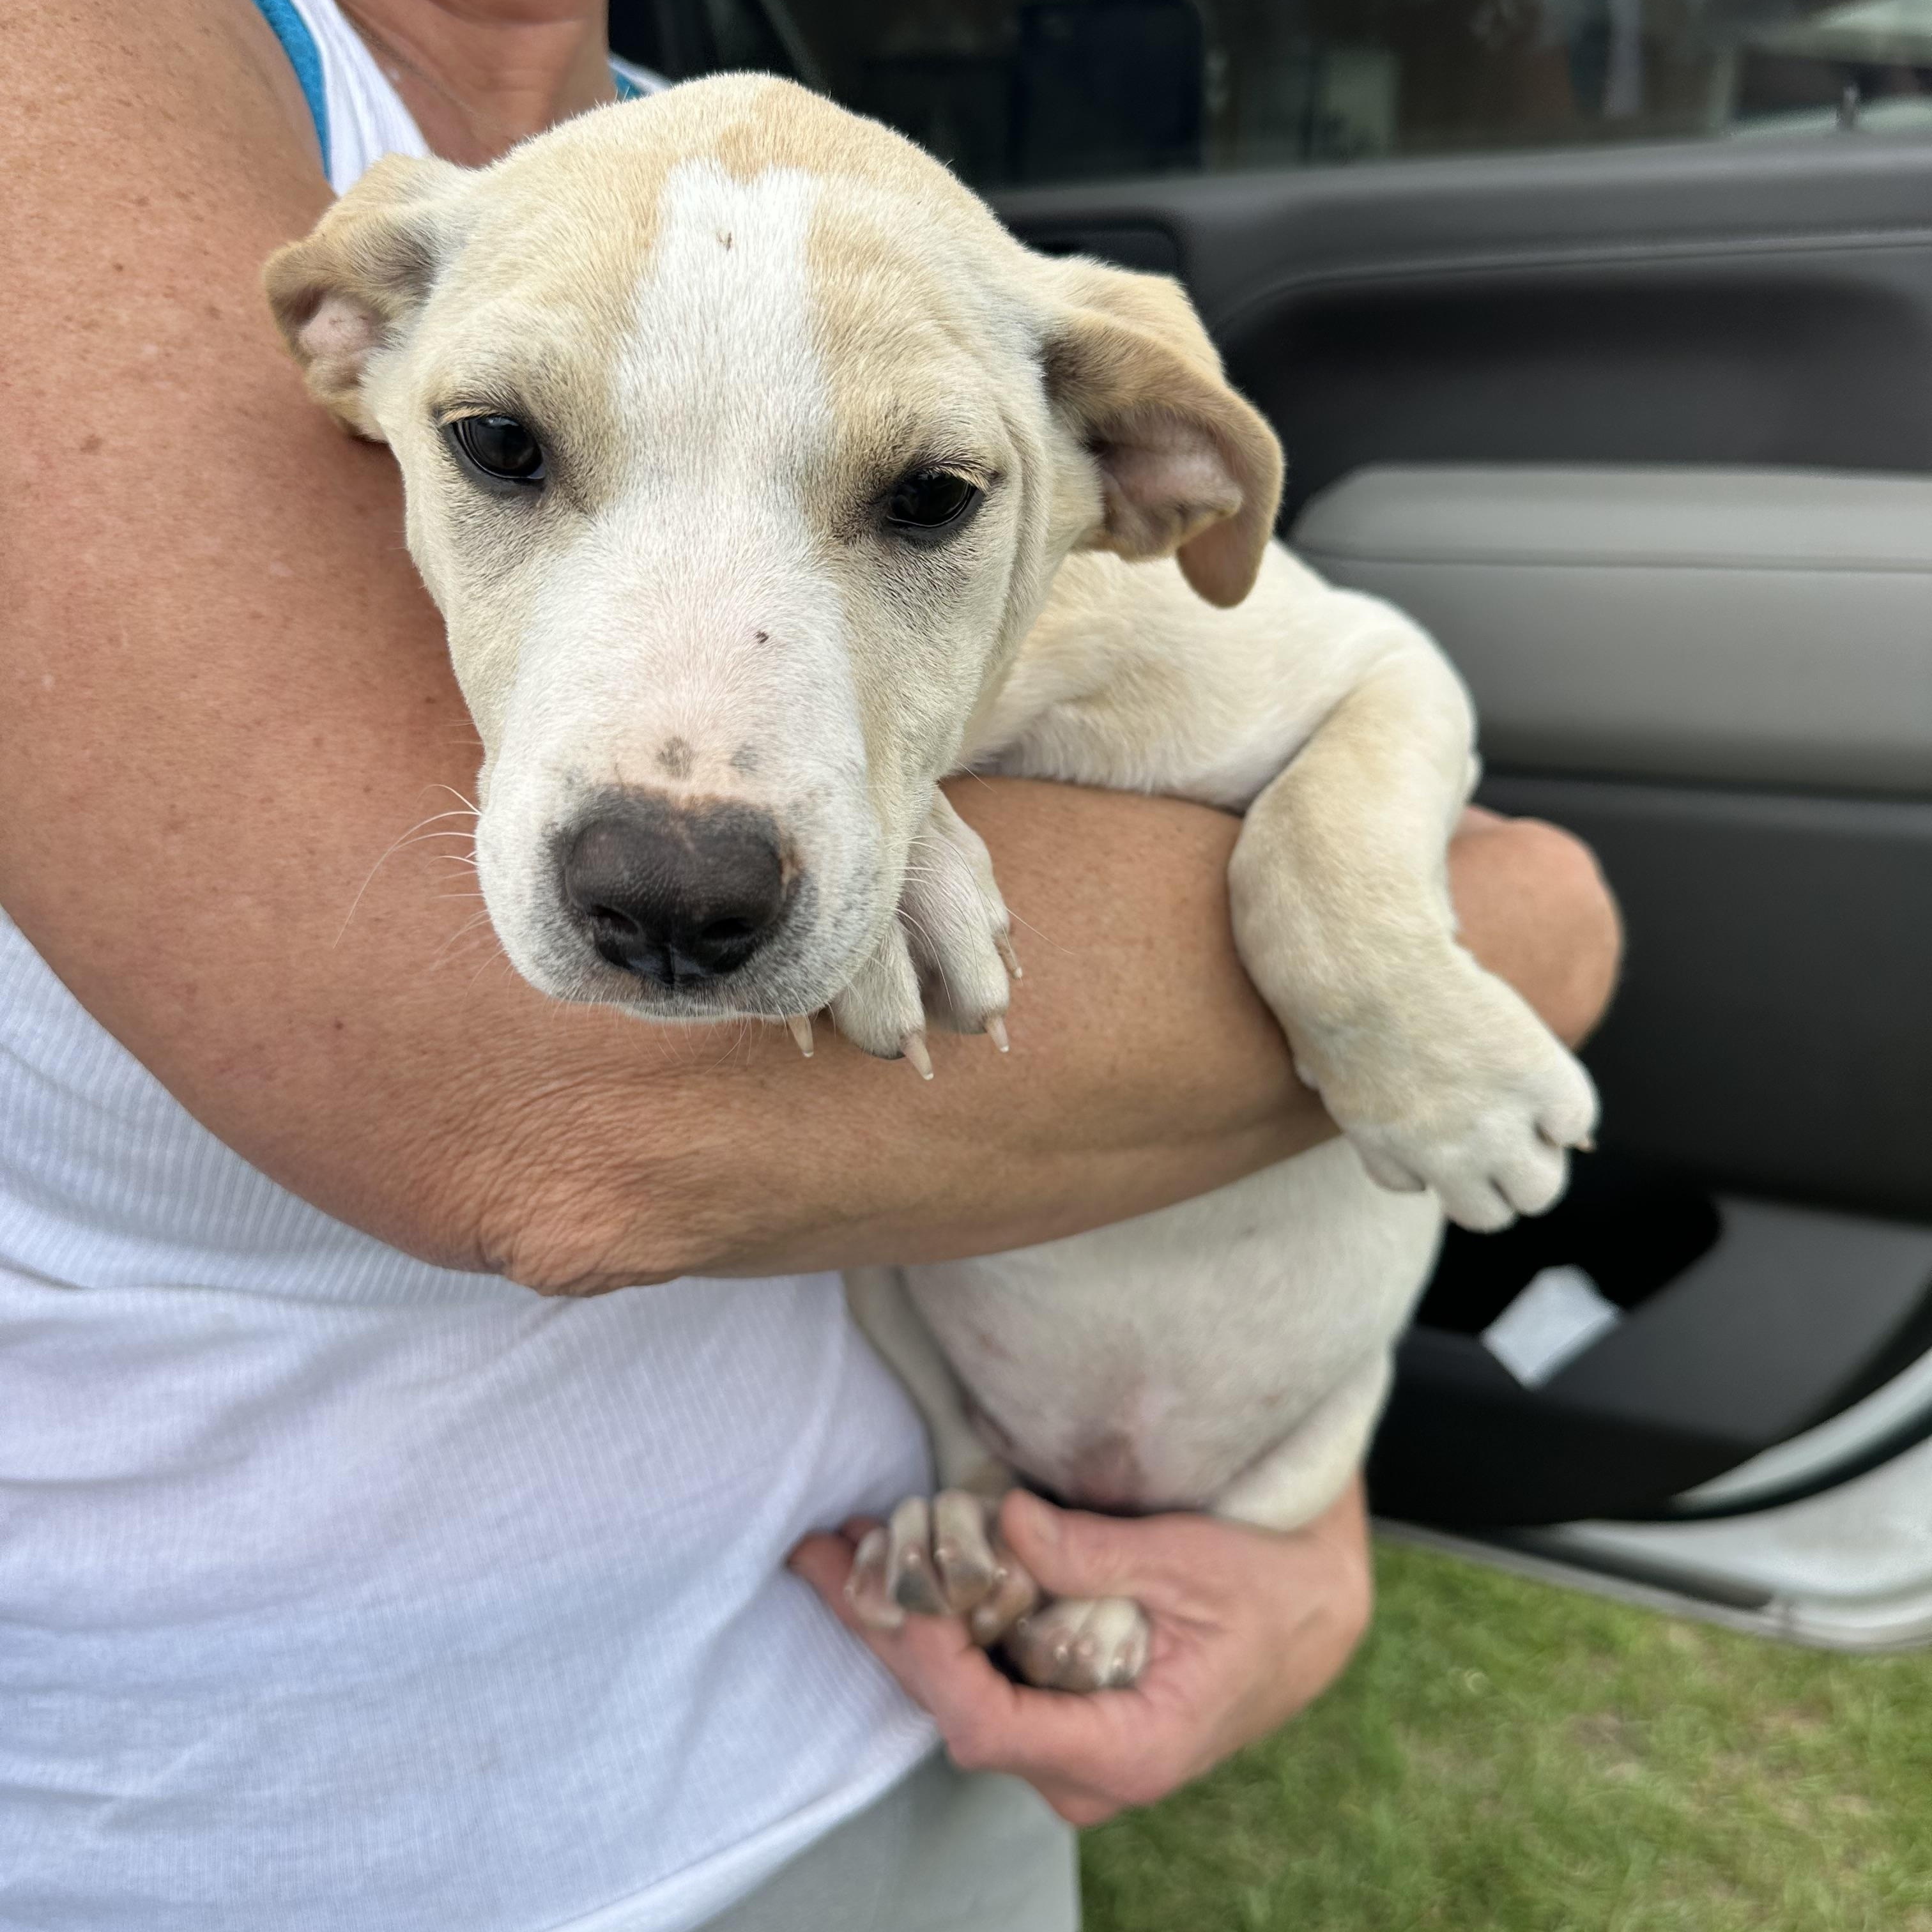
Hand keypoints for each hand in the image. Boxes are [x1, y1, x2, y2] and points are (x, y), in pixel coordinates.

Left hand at [789, 1479, 1372, 1824]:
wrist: (1316, 1617)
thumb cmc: (1268, 1593)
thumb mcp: (1193, 1562)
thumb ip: (1097, 1553)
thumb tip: (1007, 1522)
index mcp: (1125, 1750)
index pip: (989, 1724)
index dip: (927, 1657)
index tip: (891, 1586)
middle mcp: (1087, 1770)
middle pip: (955, 1711)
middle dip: (886, 1629)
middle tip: (825, 1555)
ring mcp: (1071, 1749)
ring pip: (960, 1696)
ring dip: (901, 1621)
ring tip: (843, 1549)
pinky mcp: (1066, 1715)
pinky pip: (984, 1678)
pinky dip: (939, 1623)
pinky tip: (902, 1568)